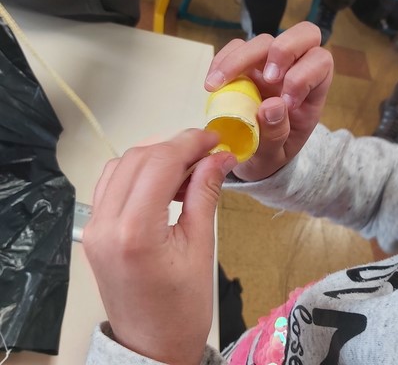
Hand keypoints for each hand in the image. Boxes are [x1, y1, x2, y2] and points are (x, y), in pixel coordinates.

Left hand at [83, 129, 236, 364]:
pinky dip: (138, 170)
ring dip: (156, 155)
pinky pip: (112, 182)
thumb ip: (205, 194)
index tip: (214, 139)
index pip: (160, 163)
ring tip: (187, 167)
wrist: (150, 345)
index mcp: (135, 231)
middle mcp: (105, 223)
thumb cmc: (182, 308)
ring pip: (122, 164)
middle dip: (175, 146)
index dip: (189, 143)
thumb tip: (219, 158)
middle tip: (206, 152)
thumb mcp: (201, 248)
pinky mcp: (94, 229)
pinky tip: (161, 179)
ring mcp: (94, 225)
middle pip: (139, 157)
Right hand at [204, 22, 332, 180]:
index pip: (321, 63)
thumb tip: (272, 106)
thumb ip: (276, 135)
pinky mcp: (244, 67)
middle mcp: (293, 71)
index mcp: (311, 93)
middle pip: (303, 35)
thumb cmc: (269, 157)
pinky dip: (221, 61)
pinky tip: (211, 85)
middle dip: (284, 50)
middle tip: (267, 77)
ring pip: (263, 40)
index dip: (305, 76)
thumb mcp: (275, 156)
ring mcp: (268, 66)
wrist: (248, 159)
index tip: (286, 103)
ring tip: (217, 85)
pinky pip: (235, 48)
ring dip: (240, 58)